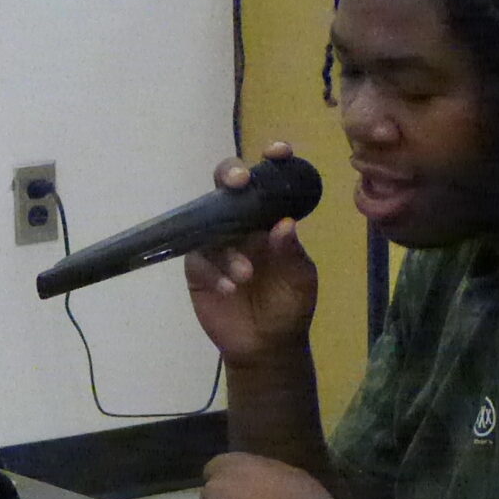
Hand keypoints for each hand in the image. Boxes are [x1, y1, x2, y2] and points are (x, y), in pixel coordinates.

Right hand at [183, 141, 317, 366]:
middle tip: (239, 184)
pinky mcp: (197, 267)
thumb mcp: (300, 280)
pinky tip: (229, 288)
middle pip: (226, 185)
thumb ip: (292, 253)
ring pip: (210, 223)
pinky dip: (213, 270)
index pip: (269, 182)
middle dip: (231, 175)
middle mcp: (241, 223)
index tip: (278, 152)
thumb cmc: (289, 305)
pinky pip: (198, 258)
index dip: (272, 162)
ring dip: (227, 246)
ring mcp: (216, 242)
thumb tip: (285, 224)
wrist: (266, 345)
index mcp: (269, 218)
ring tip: (246, 275)